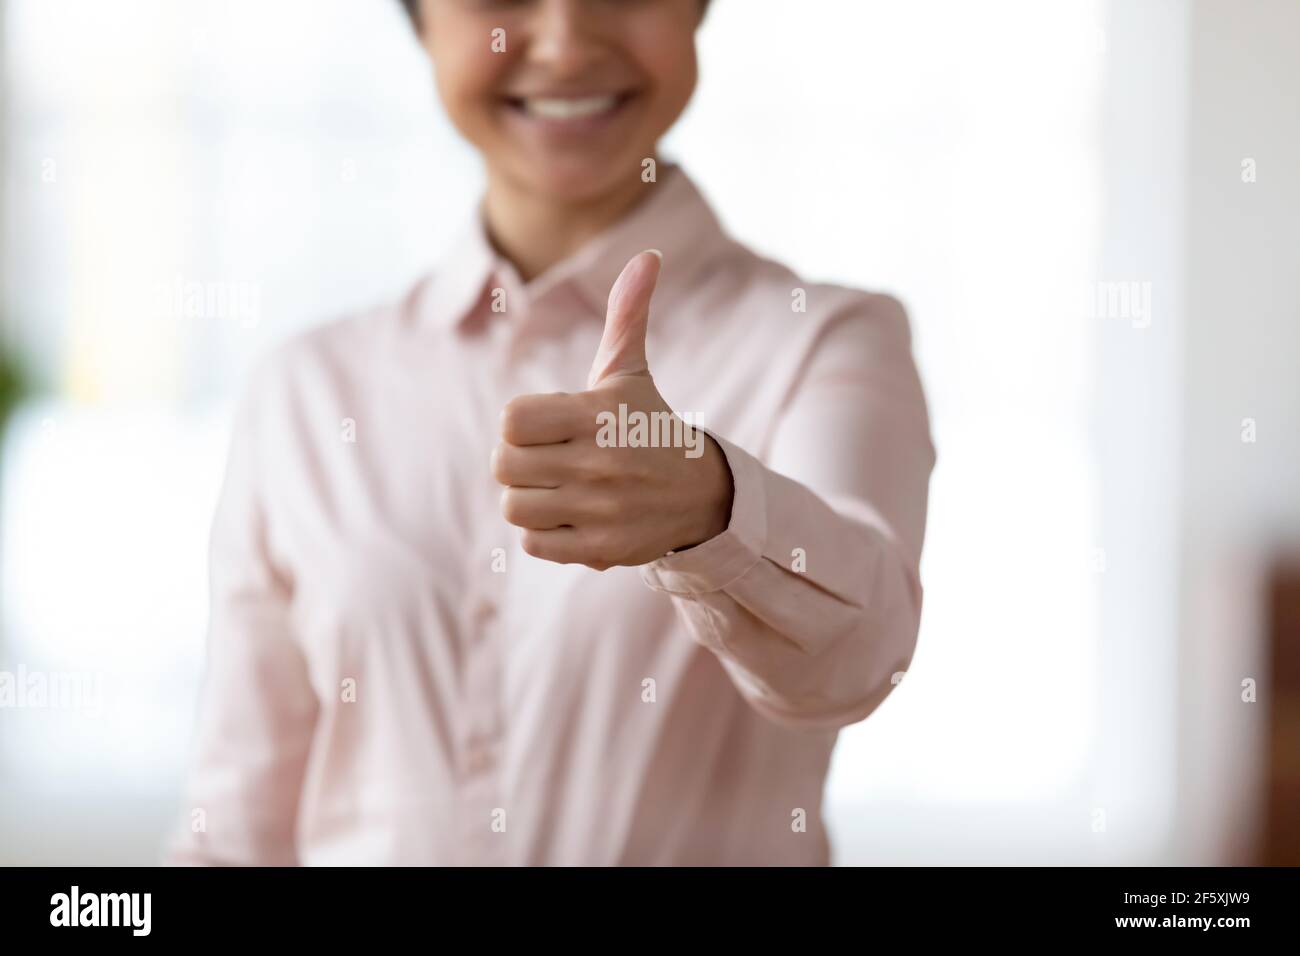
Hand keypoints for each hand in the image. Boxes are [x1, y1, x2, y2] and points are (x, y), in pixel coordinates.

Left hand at [492, 250, 733, 570]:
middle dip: (518, 461)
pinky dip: (544, 533)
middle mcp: (599, 463)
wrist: (703, 495)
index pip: (511, 422)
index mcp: (598, 415)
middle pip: (504, 467)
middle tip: (547, 458)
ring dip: (529, 499)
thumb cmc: (650, 425)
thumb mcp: (632, 373)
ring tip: (558, 488)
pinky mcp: (602, 548)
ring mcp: (601, 508)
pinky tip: (571, 516)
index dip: (518, 424)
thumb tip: (648, 256)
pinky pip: (535, 544)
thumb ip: (628, 315)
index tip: (544, 425)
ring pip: (515, 508)